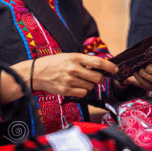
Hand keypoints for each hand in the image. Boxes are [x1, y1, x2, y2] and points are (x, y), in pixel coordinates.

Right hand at [1, 53, 117, 100]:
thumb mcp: (69, 56)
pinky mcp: (66, 90)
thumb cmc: (55, 63)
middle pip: (97, 78)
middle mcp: (73, 68)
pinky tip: (77, 87)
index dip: (109, 67)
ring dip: (90, 85)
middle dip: (101, 79)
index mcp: (75, 57)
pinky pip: (83, 93)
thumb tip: (101, 66)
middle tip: (98, 78)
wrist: (36, 72)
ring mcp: (69, 80)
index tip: (115, 69)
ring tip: (81, 81)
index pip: (98, 62)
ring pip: (90, 87)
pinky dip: (83, 91)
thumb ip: (84, 61)